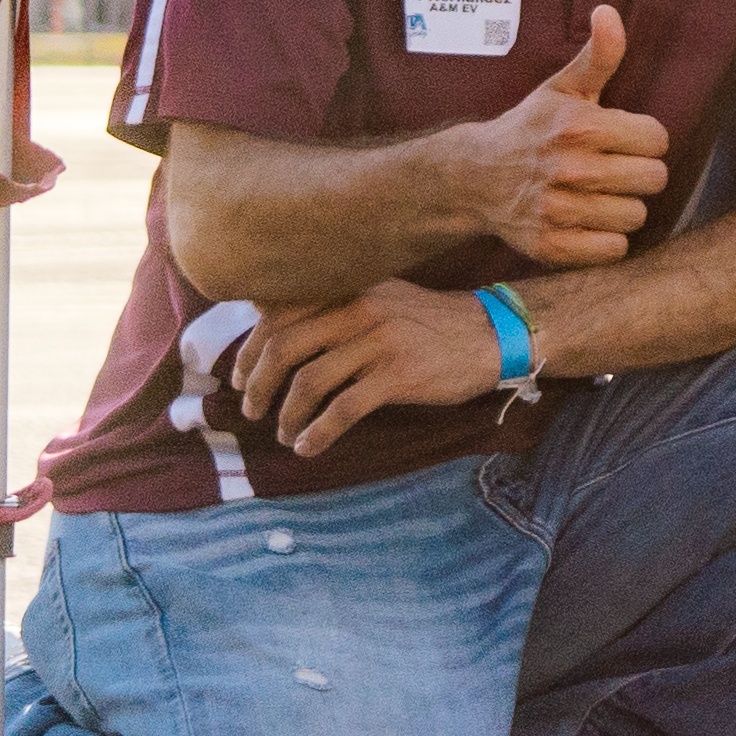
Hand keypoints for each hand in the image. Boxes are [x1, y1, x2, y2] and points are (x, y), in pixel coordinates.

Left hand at [229, 281, 510, 455]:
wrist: (494, 333)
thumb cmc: (432, 322)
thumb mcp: (382, 298)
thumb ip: (335, 305)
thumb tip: (271, 322)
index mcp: (350, 289)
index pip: (278, 315)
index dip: (250, 351)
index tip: (240, 378)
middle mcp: (360, 309)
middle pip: (284, 348)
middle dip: (258, 386)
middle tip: (251, 410)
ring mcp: (380, 342)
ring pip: (308, 383)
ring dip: (286, 416)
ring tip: (284, 433)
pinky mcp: (399, 375)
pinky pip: (342, 410)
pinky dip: (317, 433)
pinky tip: (309, 446)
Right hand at [443, 5, 665, 268]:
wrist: (471, 178)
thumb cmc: (530, 127)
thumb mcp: (563, 87)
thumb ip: (599, 54)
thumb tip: (609, 12)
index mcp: (577, 127)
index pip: (657, 139)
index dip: (644, 139)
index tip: (622, 139)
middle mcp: (567, 169)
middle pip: (653, 179)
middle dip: (638, 173)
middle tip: (613, 168)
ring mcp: (556, 211)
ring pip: (635, 216)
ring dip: (623, 206)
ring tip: (599, 194)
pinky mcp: (548, 246)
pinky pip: (612, 251)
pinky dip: (606, 240)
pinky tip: (589, 222)